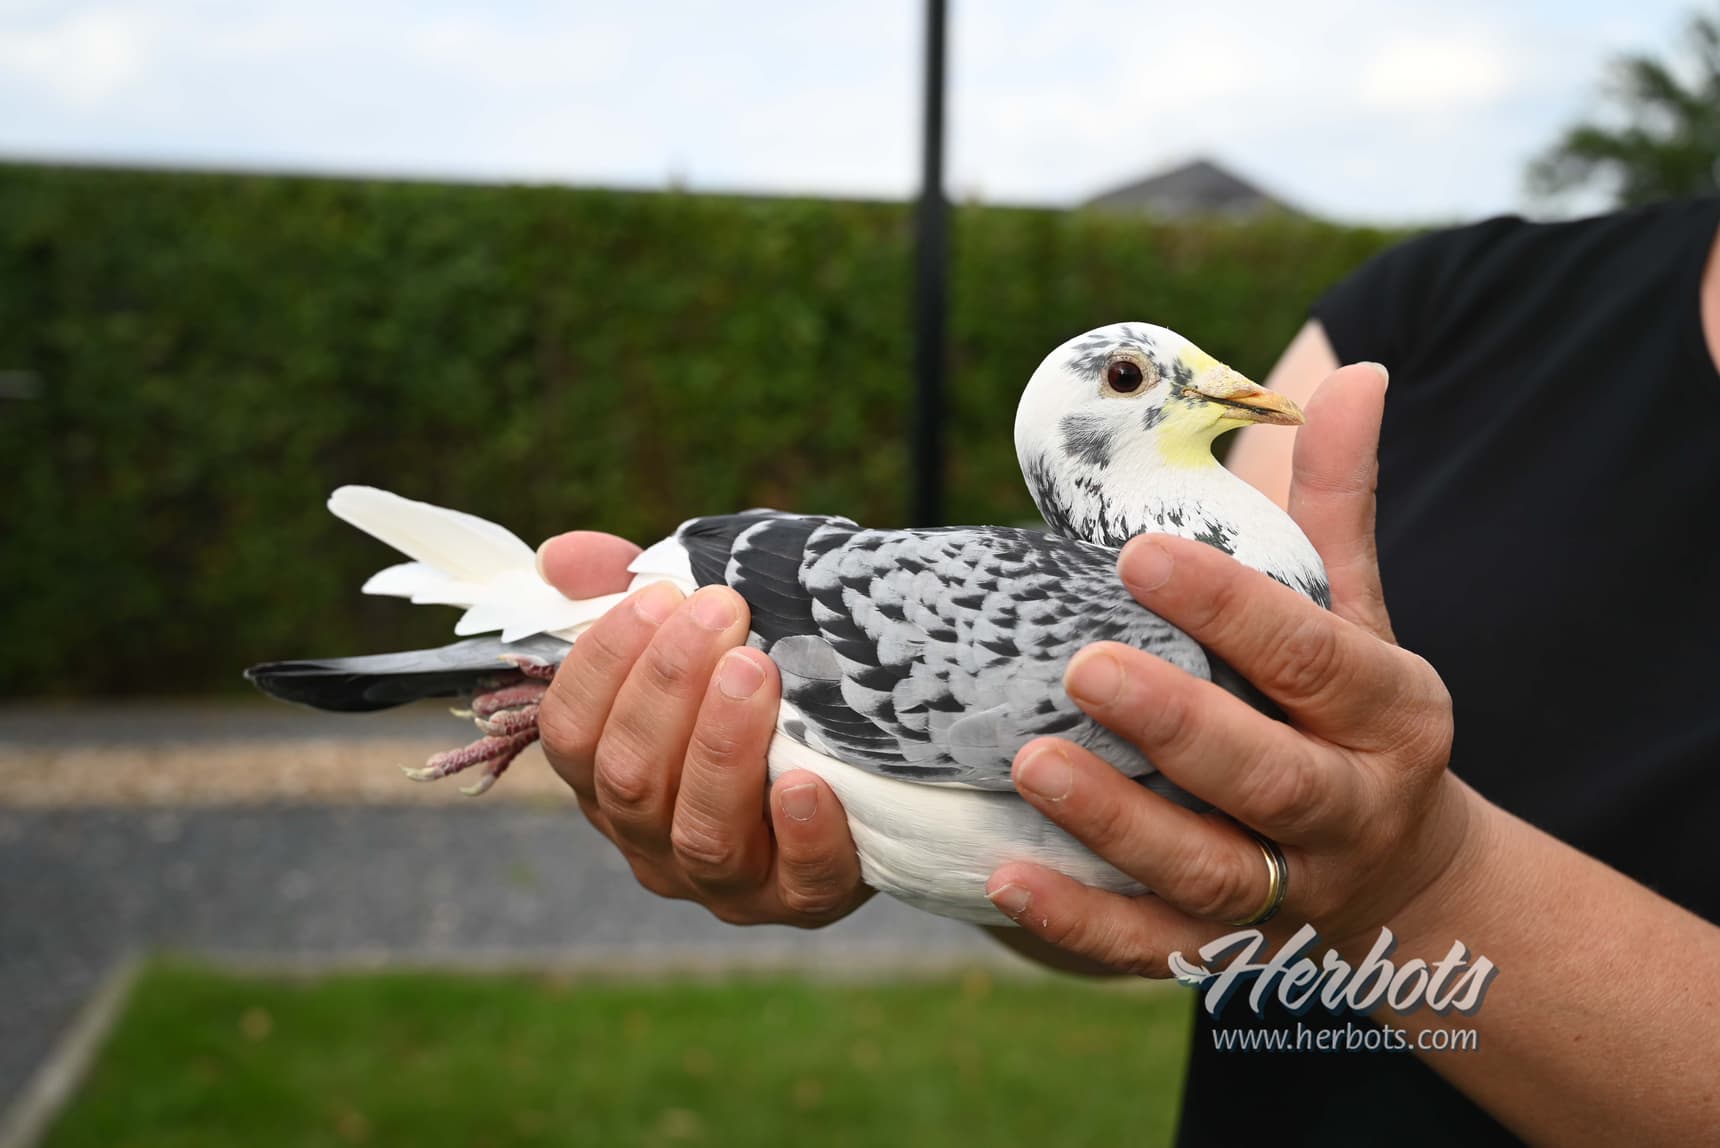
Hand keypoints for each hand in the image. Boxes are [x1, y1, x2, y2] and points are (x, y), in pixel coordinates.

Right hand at [533, 532, 872, 925]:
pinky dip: (801, 833)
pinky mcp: (805, 898)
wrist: (865, 766)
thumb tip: (561, 558)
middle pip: (630, 778)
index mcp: (609, 779)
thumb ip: (627, 592)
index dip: (605, 663)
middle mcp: (652, 840)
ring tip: (757, 669)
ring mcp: (727, 881)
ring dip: (723, 745)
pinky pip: (799, 881)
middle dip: (669, 685)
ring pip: (702, 832)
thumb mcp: (699, 633)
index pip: (570, 733)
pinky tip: (810, 783)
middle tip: (723, 608)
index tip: (662, 594)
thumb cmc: (759, 688)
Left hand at [984, 363, 1476, 972]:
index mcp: (1390, 713)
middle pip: (1271, 781)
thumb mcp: (1360, 609)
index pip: (1319, 658)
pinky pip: (1150, 948)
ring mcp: (1289, 893)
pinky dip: (1081, 924)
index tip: (1142, 554)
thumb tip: (1358, 375)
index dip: (1234, 610)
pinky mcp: (1225, 949)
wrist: (1397, 869)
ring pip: (1210, 874)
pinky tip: (1005, 879)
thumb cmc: (1349, 709)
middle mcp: (1348, 811)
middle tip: (1083, 669)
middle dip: (1180, 727)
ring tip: (1030, 765)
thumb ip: (1335, 503)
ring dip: (1119, 828)